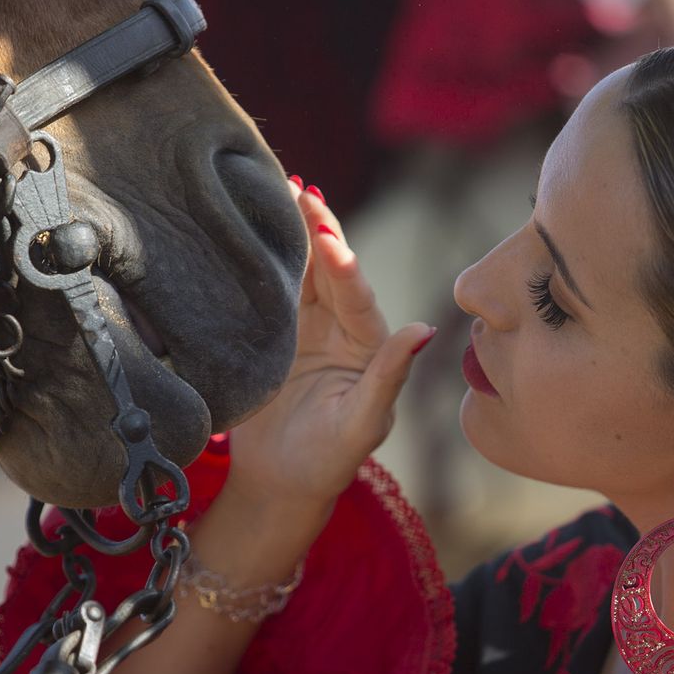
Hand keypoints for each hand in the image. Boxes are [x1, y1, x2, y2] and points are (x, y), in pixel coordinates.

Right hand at [224, 181, 434, 516]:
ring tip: (281, 188)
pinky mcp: (271, 331)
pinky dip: (262, 256)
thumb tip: (425, 330)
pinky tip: (249, 225)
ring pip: (300, 271)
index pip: (357, 297)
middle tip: (301, 189)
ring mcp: (305, 327)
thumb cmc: (328, 462)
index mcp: (369, 345)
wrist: (278, 484)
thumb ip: (389, 376)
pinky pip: (270, 287)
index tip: (328, 238)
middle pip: (329, 270)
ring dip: (292, 232)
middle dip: (317, 229)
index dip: (343, 267)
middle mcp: (340, 327)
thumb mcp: (362, 423)